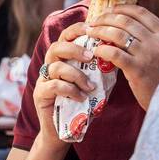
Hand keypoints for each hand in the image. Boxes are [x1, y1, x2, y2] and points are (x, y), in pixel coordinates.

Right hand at [32, 21, 99, 145]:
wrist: (64, 131)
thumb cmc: (81, 104)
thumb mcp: (93, 83)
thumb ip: (99, 69)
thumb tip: (118, 53)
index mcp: (63, 59)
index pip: (65, 36)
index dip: (76, 29)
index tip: (91, 28)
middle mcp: (50, 65)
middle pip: (56, 47)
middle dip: (74, 49)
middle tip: (90, 57)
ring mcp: (43, 80)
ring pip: (56, 66)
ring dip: (76, 75)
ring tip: (90, 86)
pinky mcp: (40, 94)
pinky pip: (54, 85)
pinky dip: (70, 90)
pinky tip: (81, 97)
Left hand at [84, 3, 158, 110]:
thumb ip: (151, 38)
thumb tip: (126, 24)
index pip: (140, 12)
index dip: (122, 8)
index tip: (109, 10)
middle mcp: (157, 42)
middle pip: (126, 21)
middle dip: (106, 18)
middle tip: (94, 21)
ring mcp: (148, 55)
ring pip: (118, 34)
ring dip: (100, 31)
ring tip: (90, 32)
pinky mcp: (137, 70)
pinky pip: (115, 54)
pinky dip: (102, 49)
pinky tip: (96, 50)